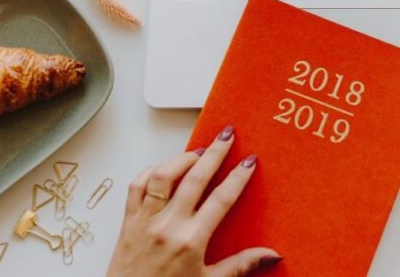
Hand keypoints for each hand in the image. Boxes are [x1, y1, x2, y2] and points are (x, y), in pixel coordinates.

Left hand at [107, 126, 280, 276]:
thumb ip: (240, 265)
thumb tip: (270, 254)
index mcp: (191, 241)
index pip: (221, 199)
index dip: (238, 177)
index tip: (248, 162)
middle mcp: (168, 226)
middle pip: (195, 178)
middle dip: (215, 153)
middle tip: (227, 136)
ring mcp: (146, 220)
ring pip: (163, 175)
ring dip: (182, 158)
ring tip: (198, 151)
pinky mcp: (128, 221)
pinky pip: (137, 186)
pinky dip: (150, 172)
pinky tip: (163, 168)